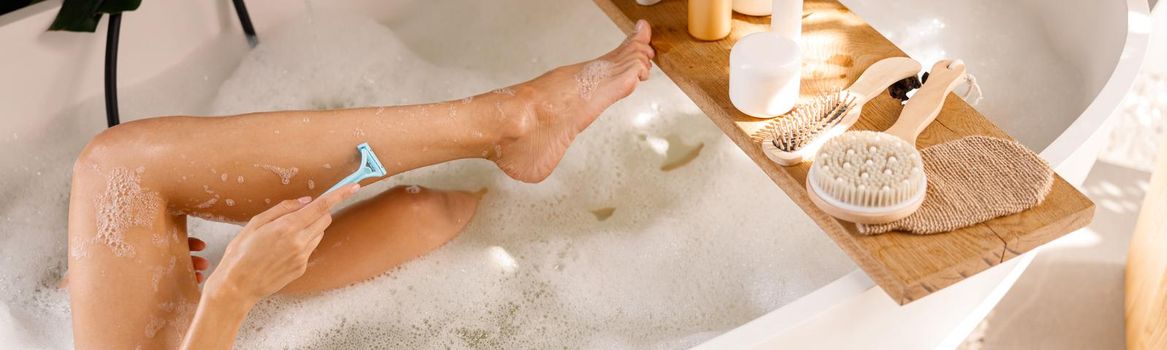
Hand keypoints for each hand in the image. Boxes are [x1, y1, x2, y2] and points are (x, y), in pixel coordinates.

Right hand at [203, 184, 359, 304]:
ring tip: (283, 236)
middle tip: (297, 215)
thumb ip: (283, 208)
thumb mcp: (255, 223)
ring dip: (310, 228)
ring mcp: (302, 256)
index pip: (322, 206)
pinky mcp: (302, 267)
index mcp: (287, 227)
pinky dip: (303, 242)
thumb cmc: (240, 252)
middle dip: (318, 212)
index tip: (354, 187)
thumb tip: (306, 201)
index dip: (340, 195)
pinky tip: (282, 250)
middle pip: (325, 219)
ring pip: (319, 233)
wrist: (237, 286)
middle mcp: (299, 242)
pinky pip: (311, 248)